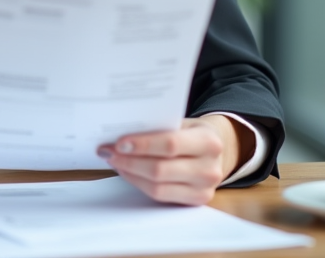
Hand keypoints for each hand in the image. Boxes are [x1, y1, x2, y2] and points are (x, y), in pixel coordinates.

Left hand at [97, 116, 245, 205]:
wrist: (216, 151)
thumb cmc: (191, 133)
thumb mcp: (182, 122)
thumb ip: (158, 127)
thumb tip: (120, 133)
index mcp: (208, 141)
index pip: (170, 144)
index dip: (142, 145)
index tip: (119, 143)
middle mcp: (210, 168)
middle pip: (160, 169)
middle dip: (129, 161)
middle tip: (108, 152)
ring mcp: (204, 189)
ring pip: (157, 186)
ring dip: (130, 173)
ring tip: (114, 161)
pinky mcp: (196, 201)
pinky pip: (160, 196)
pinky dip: (139, 183)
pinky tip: (127, 172)